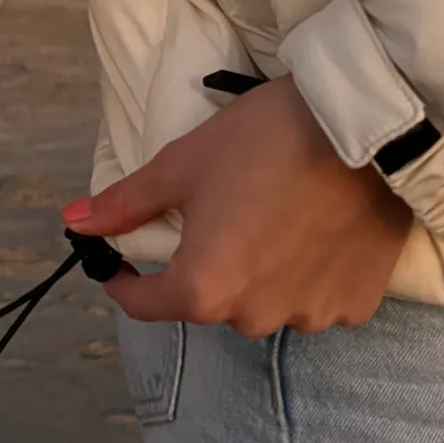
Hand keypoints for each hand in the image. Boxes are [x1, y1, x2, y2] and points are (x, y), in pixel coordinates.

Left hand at [64, 75, 412, 337]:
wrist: (368, 125)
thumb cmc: (266, 139)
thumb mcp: (183, 164)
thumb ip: (126, 205)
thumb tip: (75, 223)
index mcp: (204, 289)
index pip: (144, 304)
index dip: (124, 279)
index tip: (119, 260)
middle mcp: (255, 317)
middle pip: (209, 300)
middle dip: (204, 265)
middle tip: (219, 214)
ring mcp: (311, 315)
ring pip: (264, 302)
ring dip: (258, 274)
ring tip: (274, 219)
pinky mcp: (356, 303)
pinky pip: (315, 299)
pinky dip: (307, 275)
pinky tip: (316, 232)